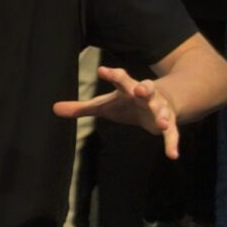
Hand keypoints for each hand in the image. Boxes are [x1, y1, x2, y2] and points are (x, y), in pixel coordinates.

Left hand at [53, 66, 183, 158]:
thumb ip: (81, 108)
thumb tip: (54, 108)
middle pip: (146, 89)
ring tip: (163, 123)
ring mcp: (159, 108)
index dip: (112, 75)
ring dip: (163, 115)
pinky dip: (172, 143)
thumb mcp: (104, 104)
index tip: (102, 71)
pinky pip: (172, 134)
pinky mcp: (169, 123)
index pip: (120, 79)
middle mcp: (146, 95)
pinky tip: (173, 155)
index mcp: (128, 88)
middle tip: (140, 90)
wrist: (162, 101)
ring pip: (162, 110)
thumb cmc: (127, 102)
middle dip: (144, 89)